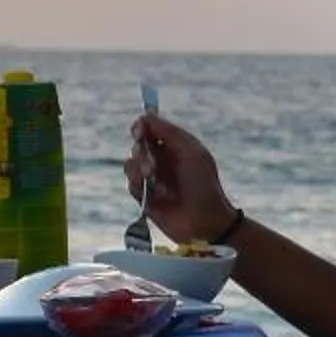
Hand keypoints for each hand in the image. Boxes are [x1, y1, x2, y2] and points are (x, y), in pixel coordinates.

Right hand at [126, 113, 238, 245]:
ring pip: (129, 164)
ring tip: (154, 183)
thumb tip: (146, 114)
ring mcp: (152, 179)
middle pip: (137, 145)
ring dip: (139, 171)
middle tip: (152, 167)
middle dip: (140, 153)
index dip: (141, 126)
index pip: (150, 127)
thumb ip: (169, 132)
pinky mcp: (144, 197)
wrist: (205, 222)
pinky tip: (158, 197)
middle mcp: (161, 160)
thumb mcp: (191, 152)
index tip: (139, 131)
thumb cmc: (204, 185)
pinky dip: (141, 188)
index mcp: (175, 146)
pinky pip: (131, 185)